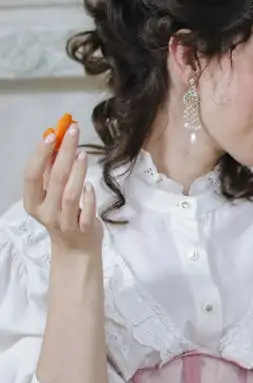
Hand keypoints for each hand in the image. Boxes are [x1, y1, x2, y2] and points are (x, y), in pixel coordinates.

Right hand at [23, 122, 102, 255]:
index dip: (40, 154)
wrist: (76, 250)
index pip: (31, 175)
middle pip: (54, 179)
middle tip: (73, 132)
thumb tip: (54, 141)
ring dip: (77, 172)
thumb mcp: (50, 196)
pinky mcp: (83, 229)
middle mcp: (46, 213)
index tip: (51, 135)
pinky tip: (91, 184)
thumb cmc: (63, 216)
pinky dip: (89, 197)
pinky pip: (86, 212)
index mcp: (33, 202)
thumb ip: (50, 172)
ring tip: (83, 154)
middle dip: (64, 153)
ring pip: (70, 195)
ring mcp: (64, 222)